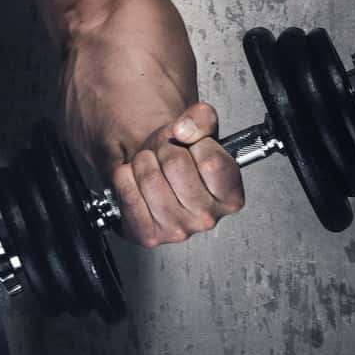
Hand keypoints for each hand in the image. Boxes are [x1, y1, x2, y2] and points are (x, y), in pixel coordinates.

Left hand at [108, 101, 244, 246]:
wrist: (154, 176)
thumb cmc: (179, 158)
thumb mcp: (198, 131)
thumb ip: (202, 118)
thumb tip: (184, 129)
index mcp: (230, 197)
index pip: (211, 161)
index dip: (195, 144)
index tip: (190, 146)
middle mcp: (207, 219)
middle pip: (175, 165)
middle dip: (164, 150)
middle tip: (165, 155)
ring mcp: (177, 231)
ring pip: (149, 178)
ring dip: (142, 162)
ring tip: (150, 168)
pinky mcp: (147, 235)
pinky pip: (127, 193)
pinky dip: (124, 178)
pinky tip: (135, 181)